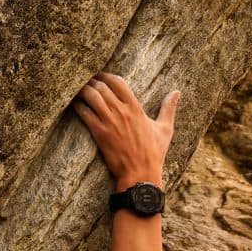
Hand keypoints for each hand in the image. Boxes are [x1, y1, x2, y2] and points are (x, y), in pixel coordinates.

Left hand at [74, 73, 179, 189]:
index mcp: (136, 108)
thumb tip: (177, 92)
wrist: (140, 174)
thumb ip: (169, 108)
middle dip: (92, 81)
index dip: (106, 76)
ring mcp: (110, 122)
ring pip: (92, 96)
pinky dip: (77, 105)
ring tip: (78, 89)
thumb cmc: (154, 154)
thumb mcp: (165, 129)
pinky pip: (85, 113)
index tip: (100, 76)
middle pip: (102, 86)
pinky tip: (74, 104)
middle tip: (85, 82)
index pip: (118, 82)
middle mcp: (122, 112)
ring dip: (83, 90)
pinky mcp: (100, 133)